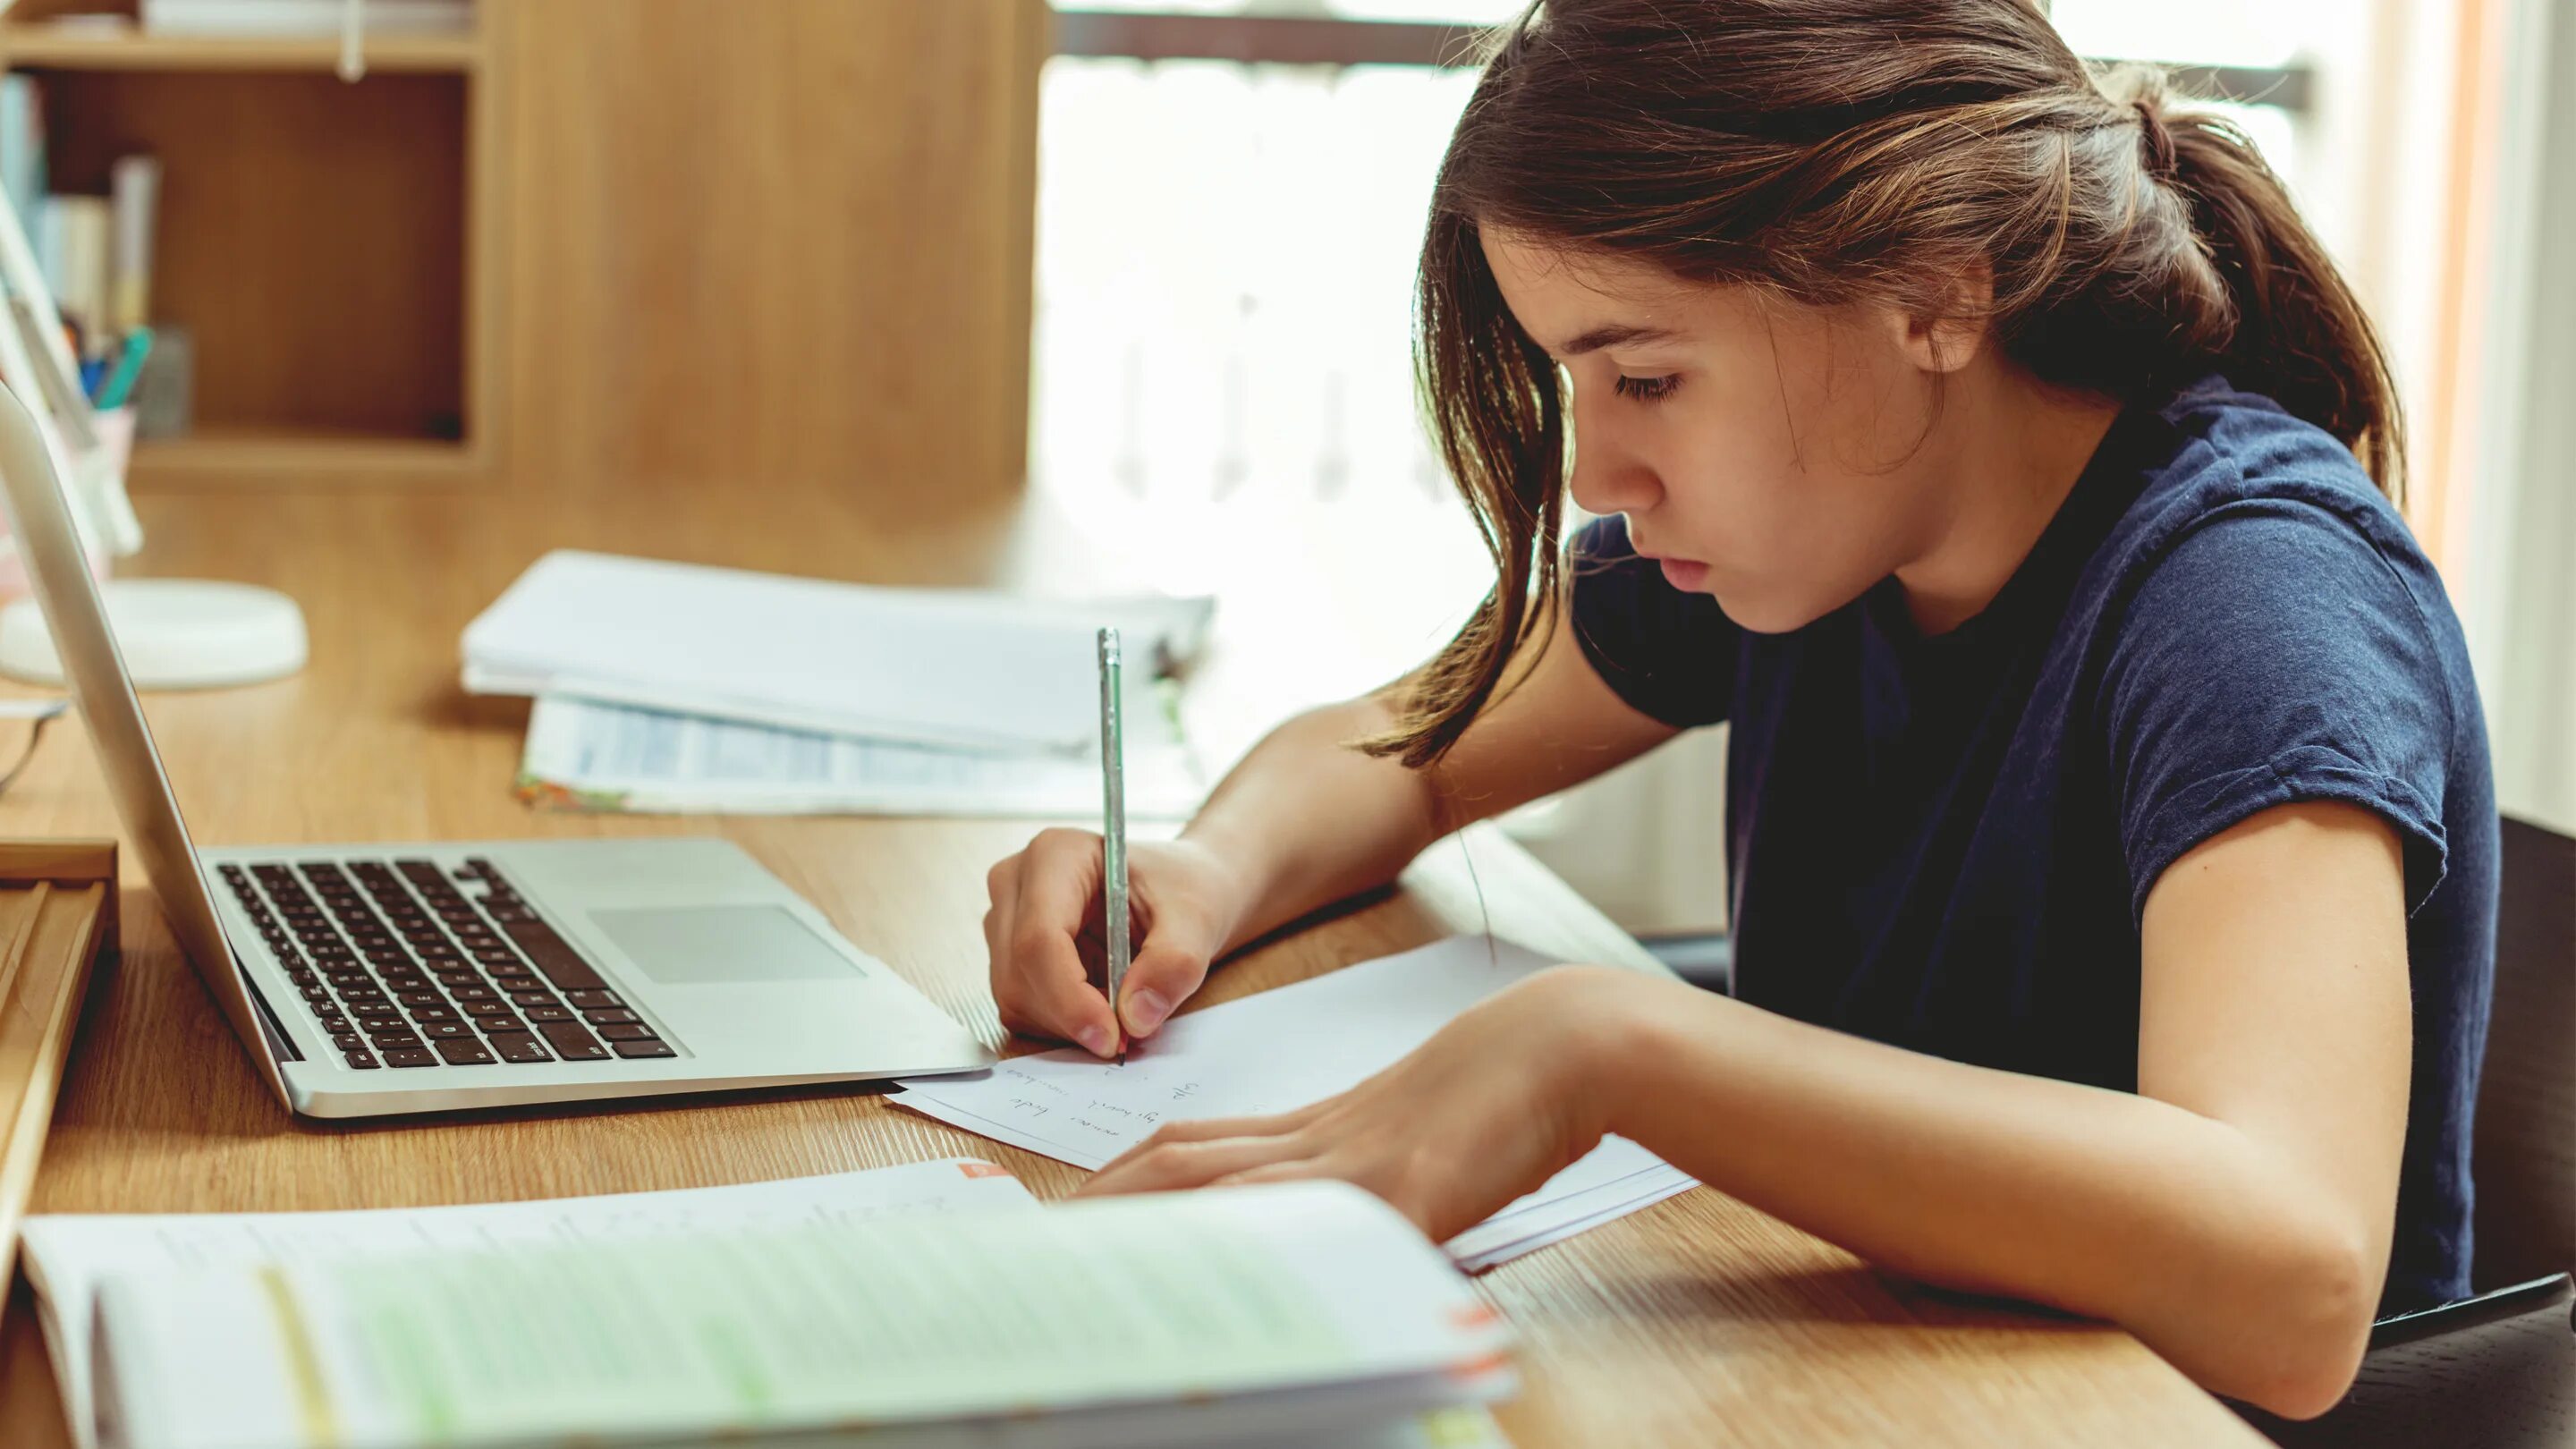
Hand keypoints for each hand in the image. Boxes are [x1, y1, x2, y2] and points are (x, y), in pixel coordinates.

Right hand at [984, 830, 1253, 1056]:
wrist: (1178, 897)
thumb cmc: (1183, 891)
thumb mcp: (1197, 920)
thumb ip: (1173, 964)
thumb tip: (1136, 1017)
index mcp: (1056, 854)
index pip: (1039, 937)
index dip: (1070, 997)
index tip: (1111, 1037)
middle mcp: (1017, 883)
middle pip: (1020, 973)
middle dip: (1073, 1016)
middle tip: (1128, 1032)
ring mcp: (1006, 922)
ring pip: (1015, 998)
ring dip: (1069, 1023)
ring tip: (1122, 1005)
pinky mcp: (1009, 957)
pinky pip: (1022, 1010)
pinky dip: (1064, 1024)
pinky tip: (1100, 1003)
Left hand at [1076, 965, 1645, 1242]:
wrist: (1557, 1047)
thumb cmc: (1491, 1094)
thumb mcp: (1402, 1136)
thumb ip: (1344, 1176)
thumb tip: (1303, 1234)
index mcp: (1309, 1129)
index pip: (1185, 1150)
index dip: (1121, 1180)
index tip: (1071, 1212)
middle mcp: (1316, 1142)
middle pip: (1182, 1169)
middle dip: (1107, 1208)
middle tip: (1047, 1250)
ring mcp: (1359, 1167)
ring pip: (1232, 1195)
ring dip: (1160, 1232)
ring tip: (1100, 1271)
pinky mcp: (1412, 1191)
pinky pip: (1331, 1233)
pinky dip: (1280, 1258)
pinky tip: (1242, 1292)